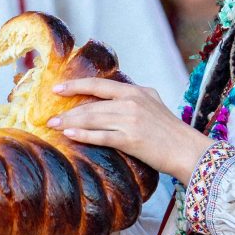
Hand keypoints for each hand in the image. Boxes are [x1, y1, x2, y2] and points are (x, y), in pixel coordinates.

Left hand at [46, 78, 211, 180]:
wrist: (187, 149)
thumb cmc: (168, 129)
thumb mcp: (151, 103)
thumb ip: (131, 97)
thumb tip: (107, 96)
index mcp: (135, 91)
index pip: (99, 84)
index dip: (75, 85)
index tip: (56, 88)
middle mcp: (132, 102)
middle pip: (91, 104)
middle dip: (67, 110)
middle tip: (47, 116)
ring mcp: (131, 120)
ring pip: (92, 119)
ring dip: (69, 122)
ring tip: (53, 125)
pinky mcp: (131, 139)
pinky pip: (101, 136)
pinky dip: (83, 135)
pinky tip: (69, 135)